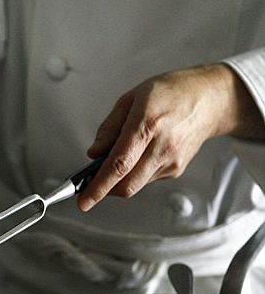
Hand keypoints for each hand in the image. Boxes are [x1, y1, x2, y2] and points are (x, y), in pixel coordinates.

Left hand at [77, 63, 264, 211]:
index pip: (119, 164)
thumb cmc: (171, 93)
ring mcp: (172, 160)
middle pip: (127, 184)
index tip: (84, 200)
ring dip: (120, 180)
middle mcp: (162, 145)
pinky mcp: (177, 169)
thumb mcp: (132, 98)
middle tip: (90, 185)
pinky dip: (135, 174)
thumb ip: (110, 127)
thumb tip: (94, 153)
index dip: (98, 185)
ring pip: (136, 185)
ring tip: (119, 157)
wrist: (210, 100)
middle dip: (105, 190)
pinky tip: (140, 155)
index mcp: (148, 123)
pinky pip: (147, 179)